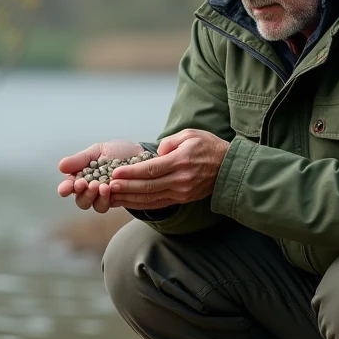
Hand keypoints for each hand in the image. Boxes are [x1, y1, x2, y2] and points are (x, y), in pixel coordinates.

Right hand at [57, 139, 145, 213]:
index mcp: (82, 175)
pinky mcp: (115, 200)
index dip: (65, 189)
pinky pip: (106, 206)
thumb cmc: (117, 152)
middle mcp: (90, 188)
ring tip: (102, 186)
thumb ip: (80, 159)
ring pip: (93, 206)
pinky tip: (110, 189)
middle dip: (82, 194)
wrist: (140, 155)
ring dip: (94, 197)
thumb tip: (61, 166)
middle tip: (88, 184)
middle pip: (80, 200)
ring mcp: (103, 196)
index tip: (66, 188)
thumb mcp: (97, 150)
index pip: (69, 186)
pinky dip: (106, 199)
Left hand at [106, 129, 229, 209]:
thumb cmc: (208, 146)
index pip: (151, 169)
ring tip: (113, 196)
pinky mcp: (182, 199)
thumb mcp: (190, 134)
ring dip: (130, 199)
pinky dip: (142, 204)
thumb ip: (169, 142)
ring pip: (151, 198)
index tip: (116, 173)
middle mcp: (181, 180)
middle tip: (109, 186)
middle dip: (126, 187)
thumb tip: (155, 154)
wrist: (229, 167)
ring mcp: (182, 192)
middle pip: (148, 186)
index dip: (131, 173)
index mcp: (181, 161)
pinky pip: (159, 203)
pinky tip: (128, 203)